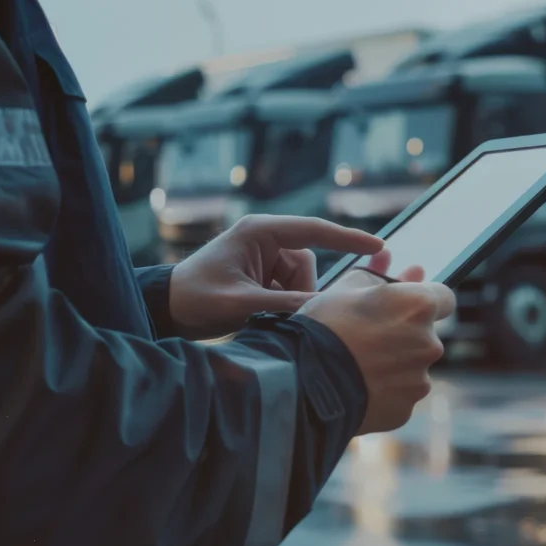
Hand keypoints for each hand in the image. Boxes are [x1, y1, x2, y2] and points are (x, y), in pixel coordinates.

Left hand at [169, 215, 382, 339]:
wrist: (166, 309)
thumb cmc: (195, 299)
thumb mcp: (242, 303)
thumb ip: (286, 305)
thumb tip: (326, 311)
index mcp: (259, 232)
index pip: (315, 231)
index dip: (348, 239)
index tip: (379, 247)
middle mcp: (265, 240)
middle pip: (308, 265)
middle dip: (300, 293)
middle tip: (276, 313)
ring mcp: (265, 258)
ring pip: (302, 282)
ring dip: (290, 302)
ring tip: (260, 315)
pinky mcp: (264, 275)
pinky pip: (291, 290)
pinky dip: (283, 305)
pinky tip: (261, 314)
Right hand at [298, 257, 454, 434]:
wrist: (302, 381)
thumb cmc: (323, 327)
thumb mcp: (345, 289)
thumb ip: (378, 277)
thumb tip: (395, 264)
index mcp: (419, 306)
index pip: (444, 298)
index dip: (424, 300)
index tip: (406, 306)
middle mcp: (429, 343)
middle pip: (426, 336)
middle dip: (404, 335)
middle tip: (368, 338)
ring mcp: (420, 380)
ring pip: (413, 368)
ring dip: (394, 365)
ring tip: (356, 366)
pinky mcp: (406, 409)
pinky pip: (399, 396)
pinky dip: (384, 392)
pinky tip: (357, 388)